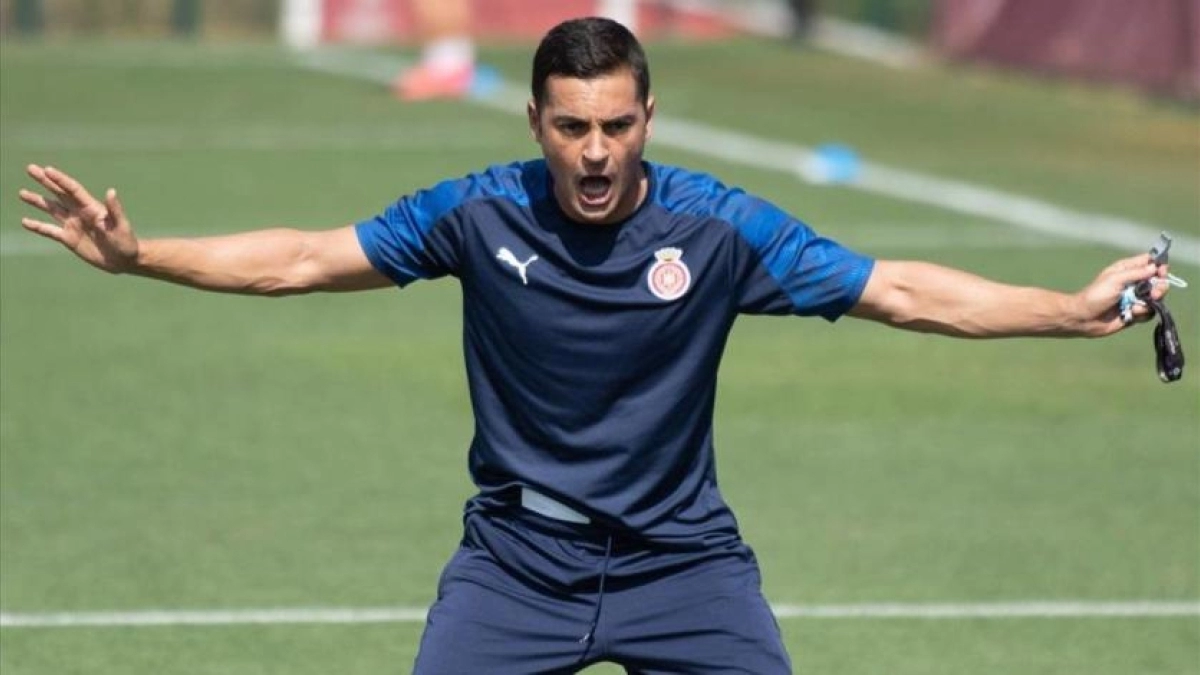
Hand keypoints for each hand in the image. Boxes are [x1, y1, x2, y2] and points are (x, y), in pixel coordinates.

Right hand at [19, 164, 138, 273]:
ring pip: (51, 209)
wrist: (125, 260)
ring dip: (37, 201)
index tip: (46, 169)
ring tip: (22, 193)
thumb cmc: (126, 241)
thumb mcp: (121, 225)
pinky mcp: (69, 238)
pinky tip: (25, 222)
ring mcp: (73, 225)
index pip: (72, 189)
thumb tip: (111, 191)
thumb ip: (115, 209)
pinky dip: (37, 226)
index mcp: (91, 207)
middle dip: (45, 181)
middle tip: (30, 168)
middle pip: (59, 193)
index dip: (60, 179)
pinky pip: (49, 230)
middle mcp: (79, 213)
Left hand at [1075, 253, 1168, 335]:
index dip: (1158, 265)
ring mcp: (1135, 298)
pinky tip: (1131, 314)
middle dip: (1160, 287)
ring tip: (1137, 306)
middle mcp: (1133, 283)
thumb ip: (1136, 273)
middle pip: (1158, 281)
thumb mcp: (1115, 279)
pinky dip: (1143, 313)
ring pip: (1156, 298)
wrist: (1084, 318)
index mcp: (1127, 270)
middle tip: (1154, 294)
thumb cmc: (1095, 296)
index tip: (1160, 272)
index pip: (1150, 262)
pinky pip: (1149, 312)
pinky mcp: (1134, 312)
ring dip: (1151, 302)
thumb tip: (1155, 267)